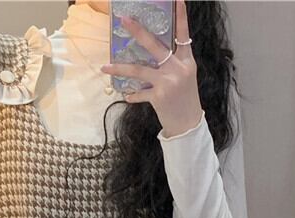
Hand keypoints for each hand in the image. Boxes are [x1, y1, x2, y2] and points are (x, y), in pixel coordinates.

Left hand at [100, 0, 202, 138]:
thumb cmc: (185, 98)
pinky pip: (139, 93)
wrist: (188, 123)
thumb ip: (173, 63)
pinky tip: (126, 96)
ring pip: (139, 70)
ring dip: (120, 69)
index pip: (184, 34)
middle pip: (155, 45)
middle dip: (138, 31)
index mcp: (187, 61)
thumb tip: (153, 53)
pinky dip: (132, 95)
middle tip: (124, 20)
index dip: (181, 16)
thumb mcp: (185, 76)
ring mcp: (168, 82)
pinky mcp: (159, 96)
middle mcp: (178, 68)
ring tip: (105, 68)